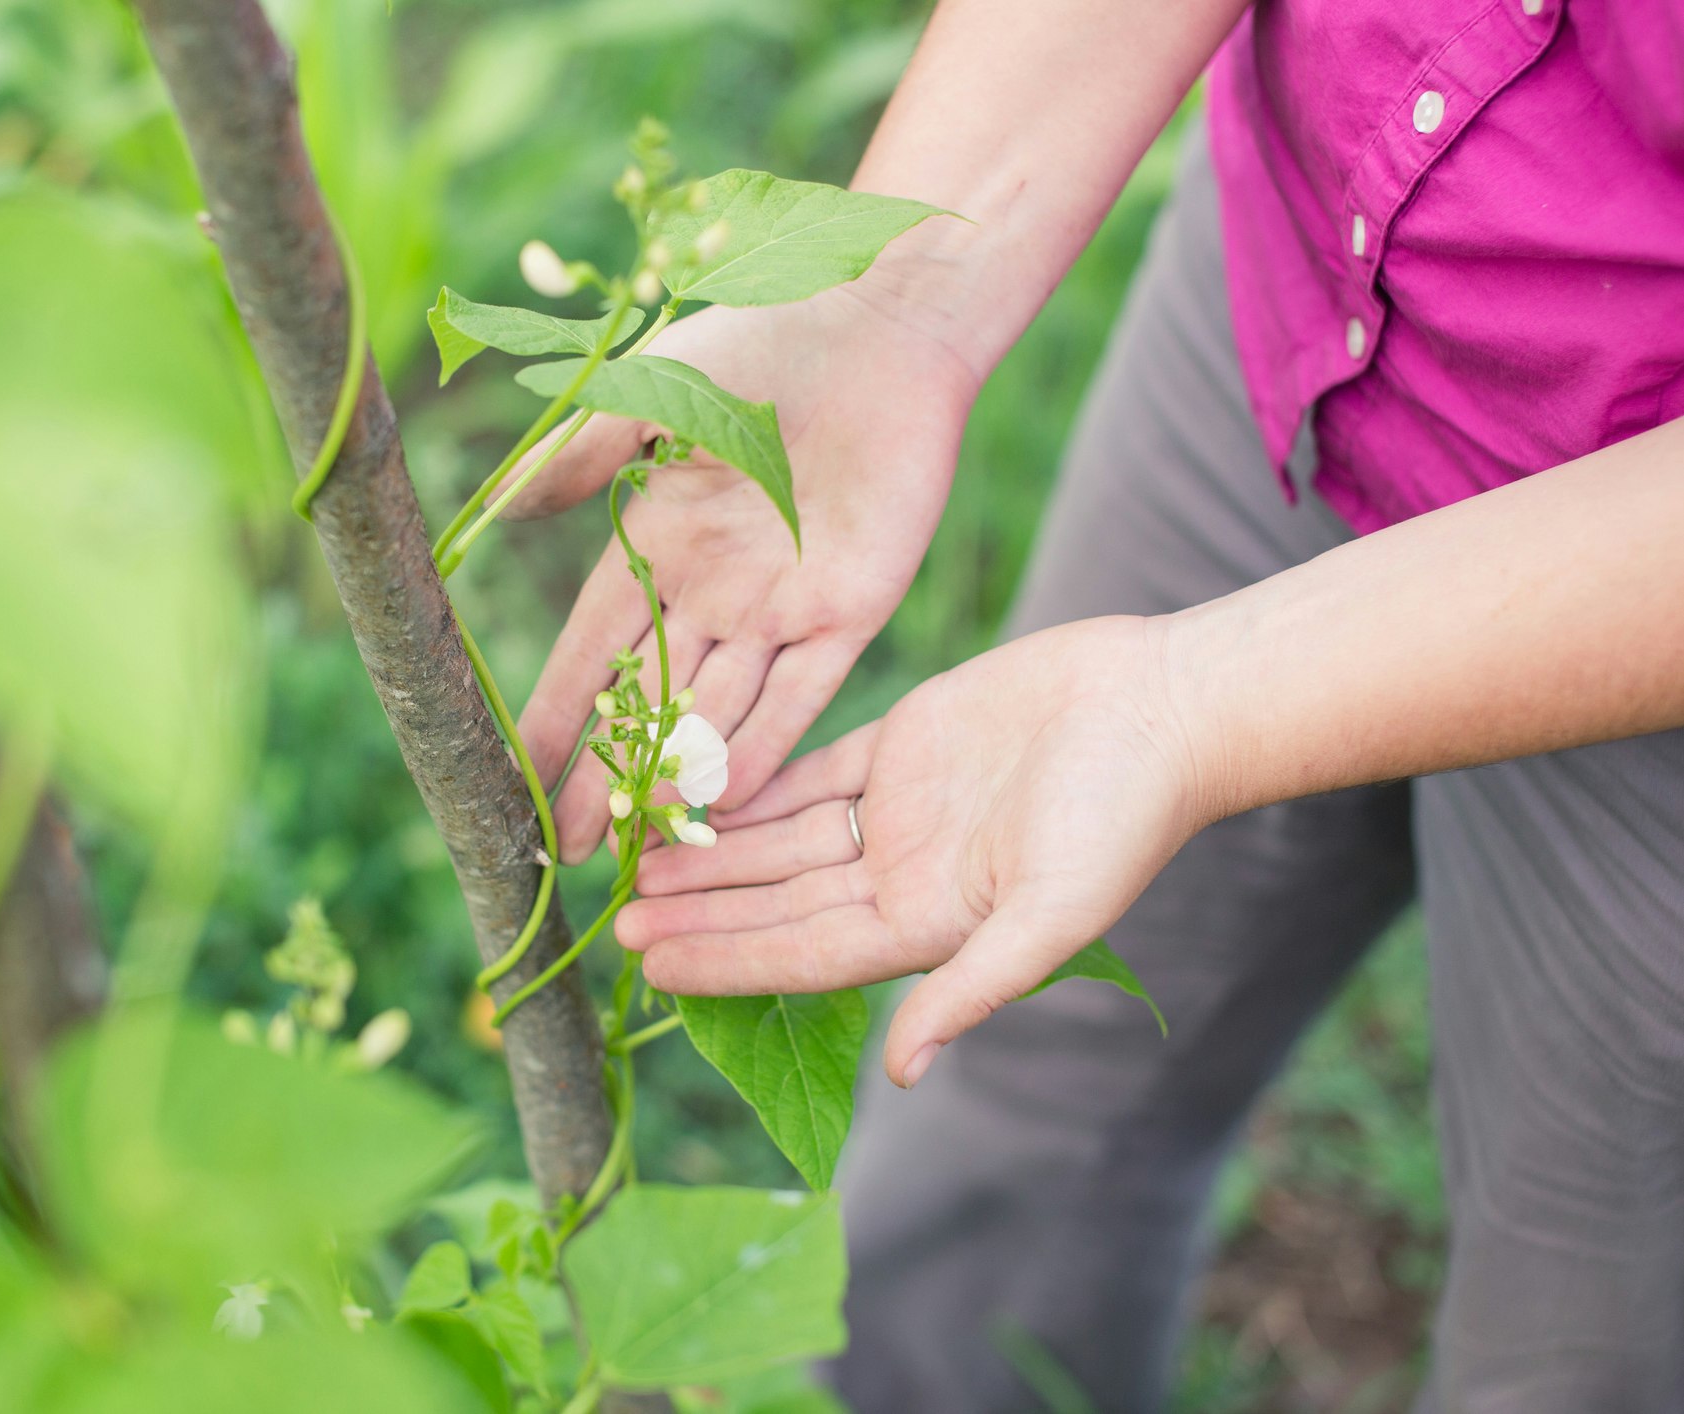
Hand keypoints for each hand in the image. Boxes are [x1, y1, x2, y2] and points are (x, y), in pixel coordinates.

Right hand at [508, 290, 980, 861]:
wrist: (878, 319)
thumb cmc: (759, 338)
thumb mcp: (649, 395)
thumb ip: (579, 458)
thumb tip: (498, 511)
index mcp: (656, 544)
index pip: (592, 651)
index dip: (555, 715)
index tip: (514, 776)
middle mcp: (713, 591)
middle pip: (650, 703)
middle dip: (608, 778)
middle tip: (569, 853)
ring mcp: (781, 607)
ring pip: (720, 713)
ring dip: (681, 781)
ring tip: (640, 849)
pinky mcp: (853, 610)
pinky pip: (803, 696)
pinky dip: (768, 748)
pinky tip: (729, 802)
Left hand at [612, 615, 1212, 1086]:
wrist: (1165, 706)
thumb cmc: (1125, 817)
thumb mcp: (1052, 916)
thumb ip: (972, 989)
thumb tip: (908, 1074)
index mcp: (930, 925)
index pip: (804, 955)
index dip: (728, 959)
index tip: (652, 964)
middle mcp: (903, 876)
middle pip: (778, 902)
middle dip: (701, 911)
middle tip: (618, 918)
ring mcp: (900, 811)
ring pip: (782, 837)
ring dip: (714, 849)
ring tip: (638, 855)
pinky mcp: (904, 744)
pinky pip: (812, 770)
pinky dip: (755, 781)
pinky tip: (698, 788)